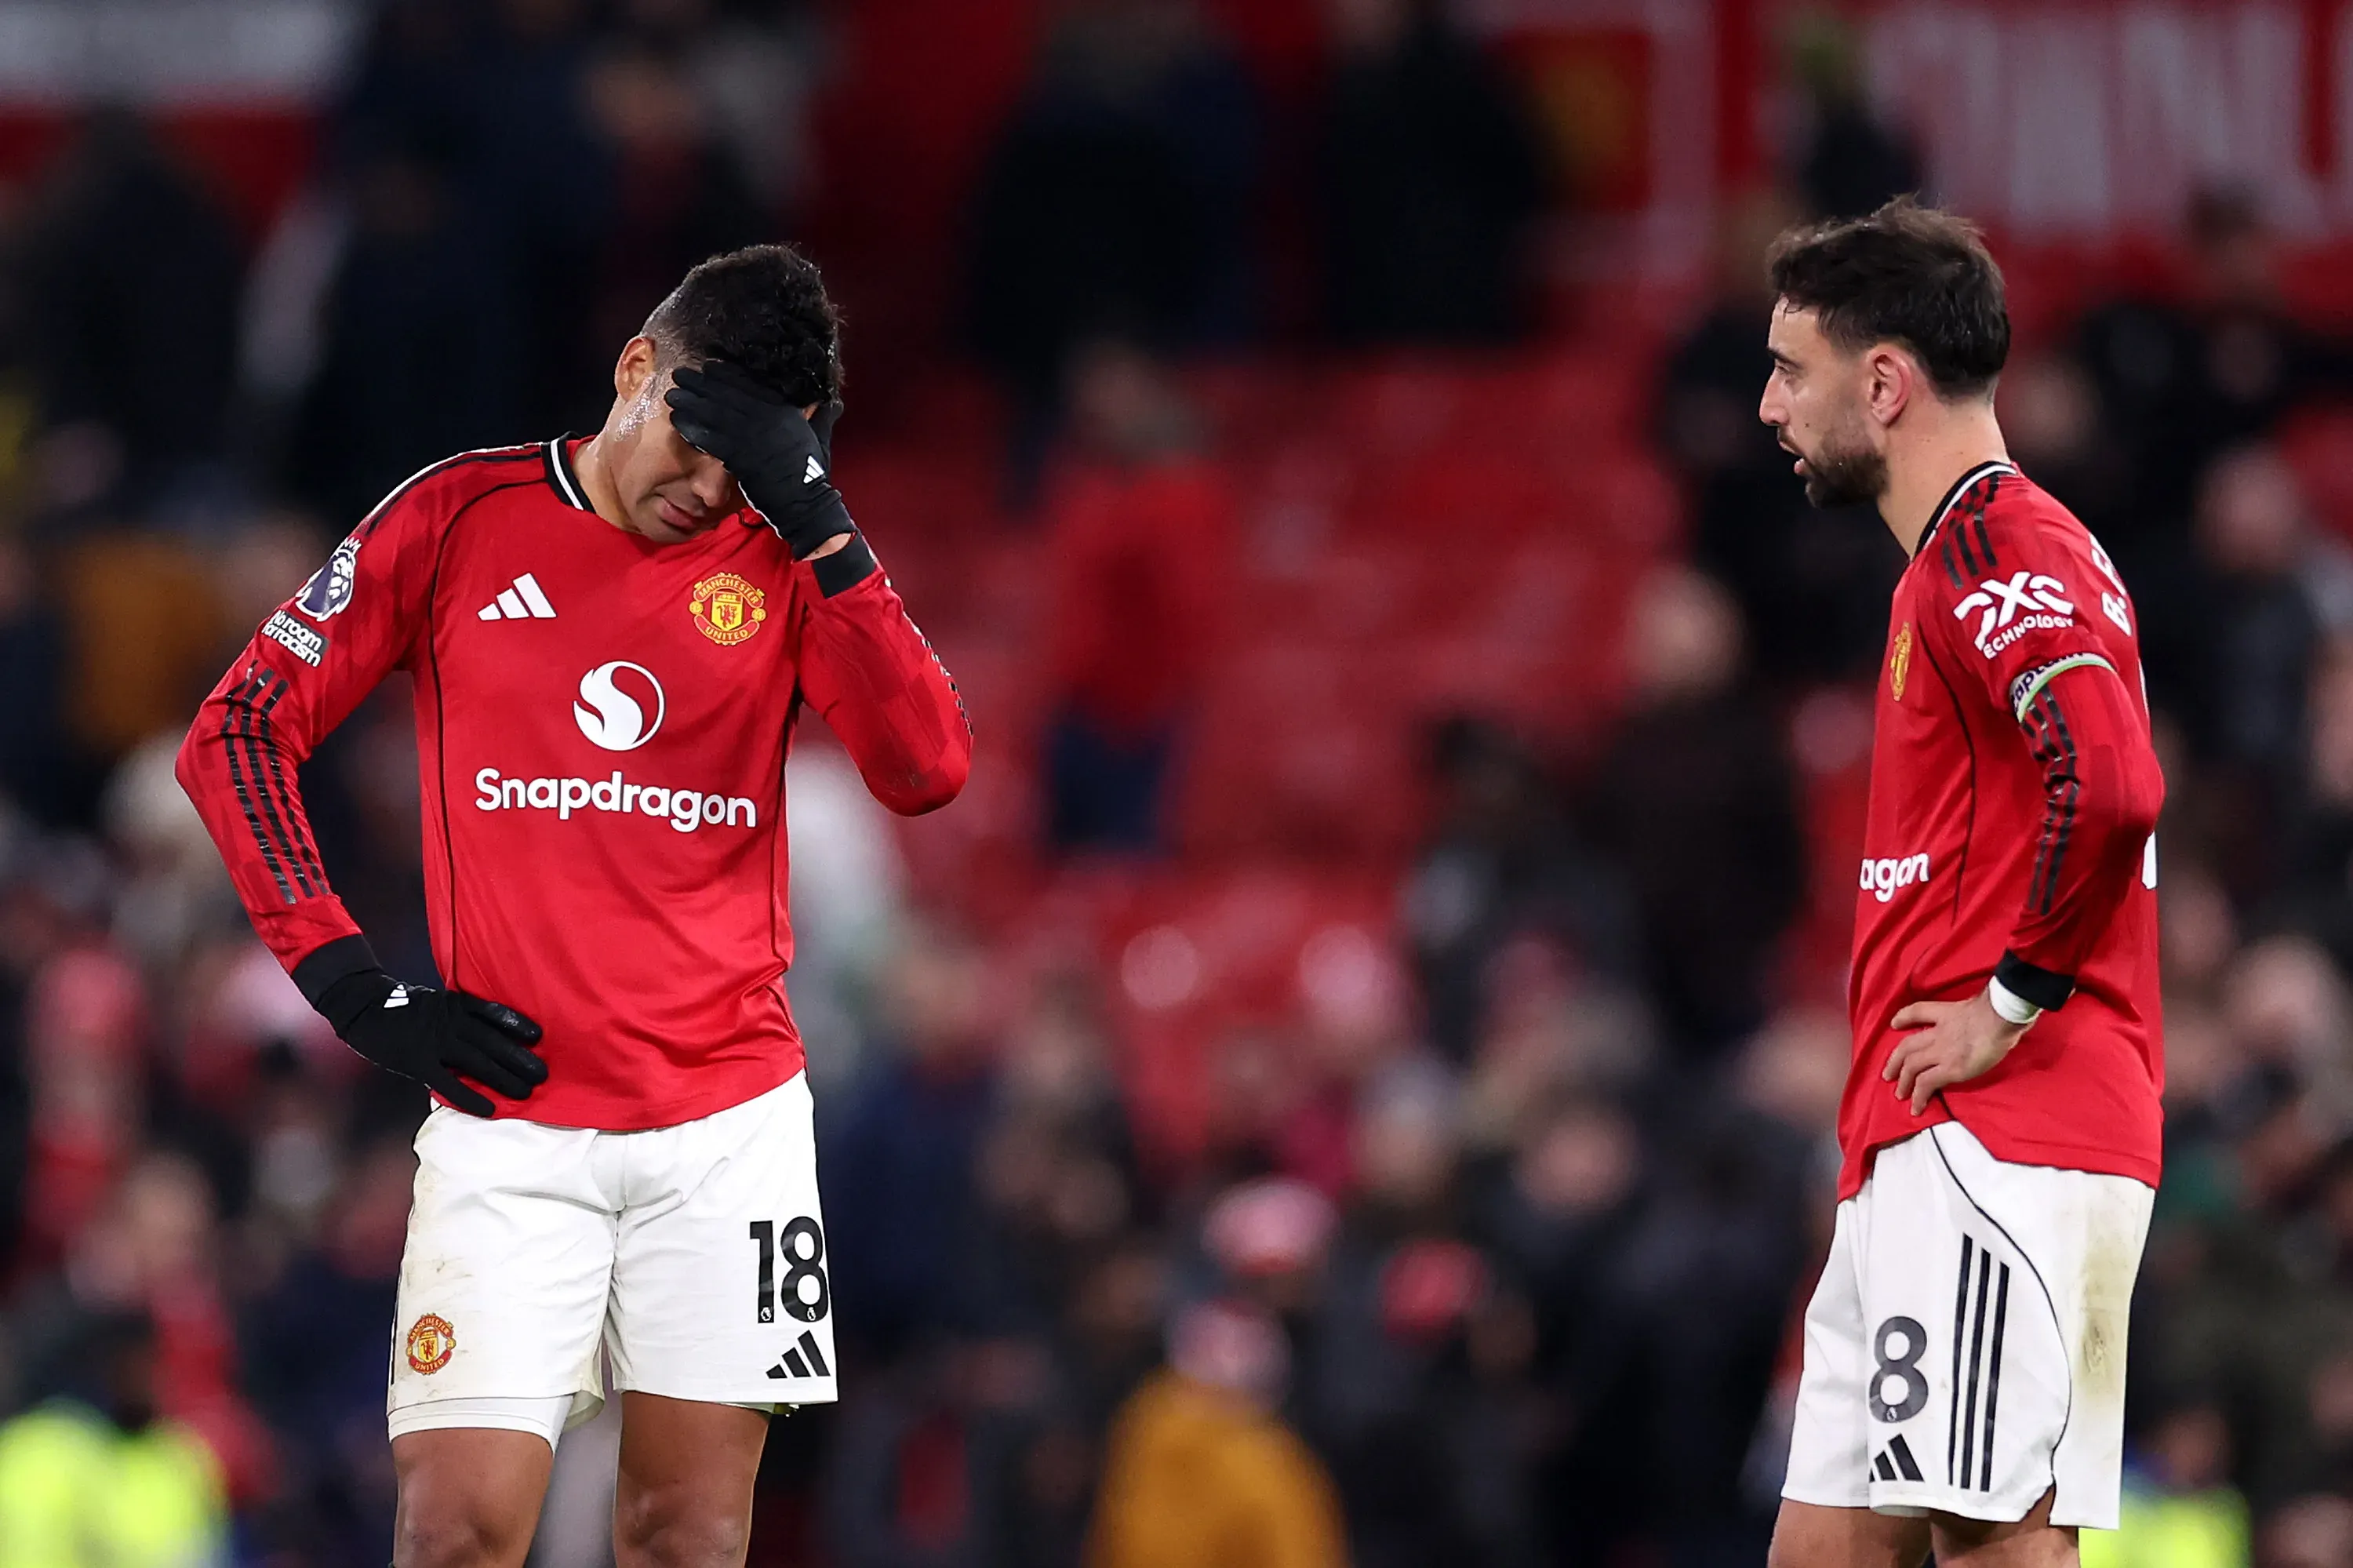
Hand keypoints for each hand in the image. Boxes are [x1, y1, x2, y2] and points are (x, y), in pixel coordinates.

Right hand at [318, 970, 546, 1117]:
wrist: (362, 1004)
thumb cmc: (399, 1005)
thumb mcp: (434, 1002)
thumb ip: (456, 1016)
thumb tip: (482, 1035)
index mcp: (456, 1004)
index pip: (494, 1013)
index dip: (517, 1025)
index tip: (539, 1036)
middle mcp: (451, 1021)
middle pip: (493, 1041)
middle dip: (520, 1059)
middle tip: (543, 1074)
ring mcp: (435, 1040)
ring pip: (478, 1061)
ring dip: (504, 1078)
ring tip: (526, 1092)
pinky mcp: (417, 1060)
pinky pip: (449, 1082)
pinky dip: (470, 1096)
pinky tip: (489, 1109)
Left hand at [664, 362, 852, 557]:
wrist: (805, 505)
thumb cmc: (812, 474)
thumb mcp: (821, 439)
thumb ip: (822, 418)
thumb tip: (833, 402)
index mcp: (785, 412)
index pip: (750, 386)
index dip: (726, 375)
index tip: (709, 367)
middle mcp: (767, 420)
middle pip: (727, 396)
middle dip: (701, 384)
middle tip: (681, 374)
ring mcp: (753, 438)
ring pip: (715, 414)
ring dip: (691, 403)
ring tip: (673, 395)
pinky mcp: (741, 458)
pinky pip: (711, 439)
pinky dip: (693, 429)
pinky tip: (678, 421)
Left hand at [1883, 992, 2030, 1115]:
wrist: (2002, 1016)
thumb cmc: (2001, 1009)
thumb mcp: (1982, 1005)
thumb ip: (1978, 1011)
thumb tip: (1990, 1018)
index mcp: (1947, 1013)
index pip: (1918, 1011)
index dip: (1903, 1017)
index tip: (1895, 1024)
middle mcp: (1938, 1033)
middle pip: (1907, 1046)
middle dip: (1895, 1061)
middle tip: (1888, 1074)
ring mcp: (1942, 1051)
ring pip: (1911, 1066)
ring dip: (1903, 1081)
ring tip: (1899, 1094)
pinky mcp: (1950, 1069)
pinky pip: (1926, 1084)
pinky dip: (1918, 1096)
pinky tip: (1915, 1107)